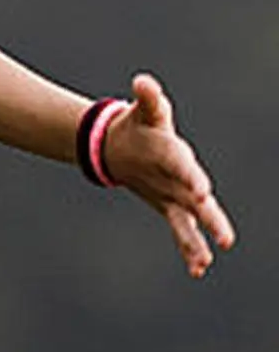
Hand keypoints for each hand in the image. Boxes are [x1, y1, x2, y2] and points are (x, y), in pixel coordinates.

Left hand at [102, 73, 235, 278]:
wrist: (131, 145)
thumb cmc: (143, 127)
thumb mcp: (145, 112)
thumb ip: (148, 99)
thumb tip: (143, 81)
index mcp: (174, 151)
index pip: (181, 163)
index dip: (189, 175)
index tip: (201, 190)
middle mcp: (183, 175)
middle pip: (196, 195)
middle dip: (207, 213)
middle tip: (221, 233)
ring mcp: (180, 193)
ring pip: (194, 218)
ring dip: (202, 237)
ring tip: (208, 260)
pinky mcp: (172, 207)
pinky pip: (183, 229)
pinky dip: (189, 248)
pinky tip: (198, 269)